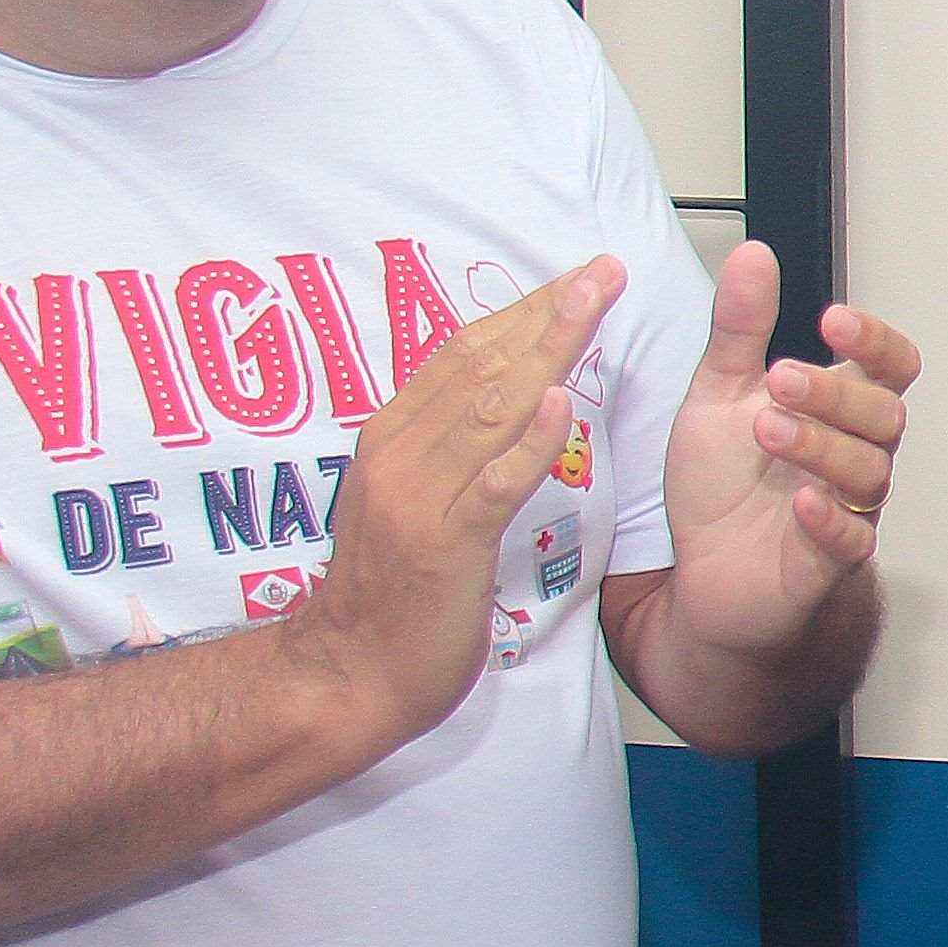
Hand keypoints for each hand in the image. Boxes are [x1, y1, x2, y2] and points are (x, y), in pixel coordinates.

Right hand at [286, 257, 620, 749]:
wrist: (346, 677)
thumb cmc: (391, 597)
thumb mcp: (412, 505)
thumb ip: (447, 452)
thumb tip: (499, 402)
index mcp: (392, 438)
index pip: (462, 355)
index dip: (520, 311)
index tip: (574, 278)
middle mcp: (399, 453)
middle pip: (481, 365)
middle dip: (546, 312)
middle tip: (601, 269)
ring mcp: (418, 497)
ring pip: (490, 409)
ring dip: (548, 351)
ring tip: (593, 304)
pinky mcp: (443, 545)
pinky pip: (492, 484)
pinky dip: (526, 441)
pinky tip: (561, 403)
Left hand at [658, 240, 920, 652]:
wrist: (702, 577)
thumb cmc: (723, 488)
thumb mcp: (717, 393)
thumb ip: (740, 328)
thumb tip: (755, 256)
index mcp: (836, 409)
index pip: (889, 366)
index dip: (874, 340)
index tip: (833, 320)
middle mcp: (851, 455)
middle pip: (884, 415)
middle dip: (835, 393)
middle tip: (781, 379)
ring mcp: (846, 508)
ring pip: (867, 472)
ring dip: (821, 445)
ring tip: (769, 430)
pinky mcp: (826, 563)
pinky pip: (850, 540)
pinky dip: (829, 519)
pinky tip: (801, 501)